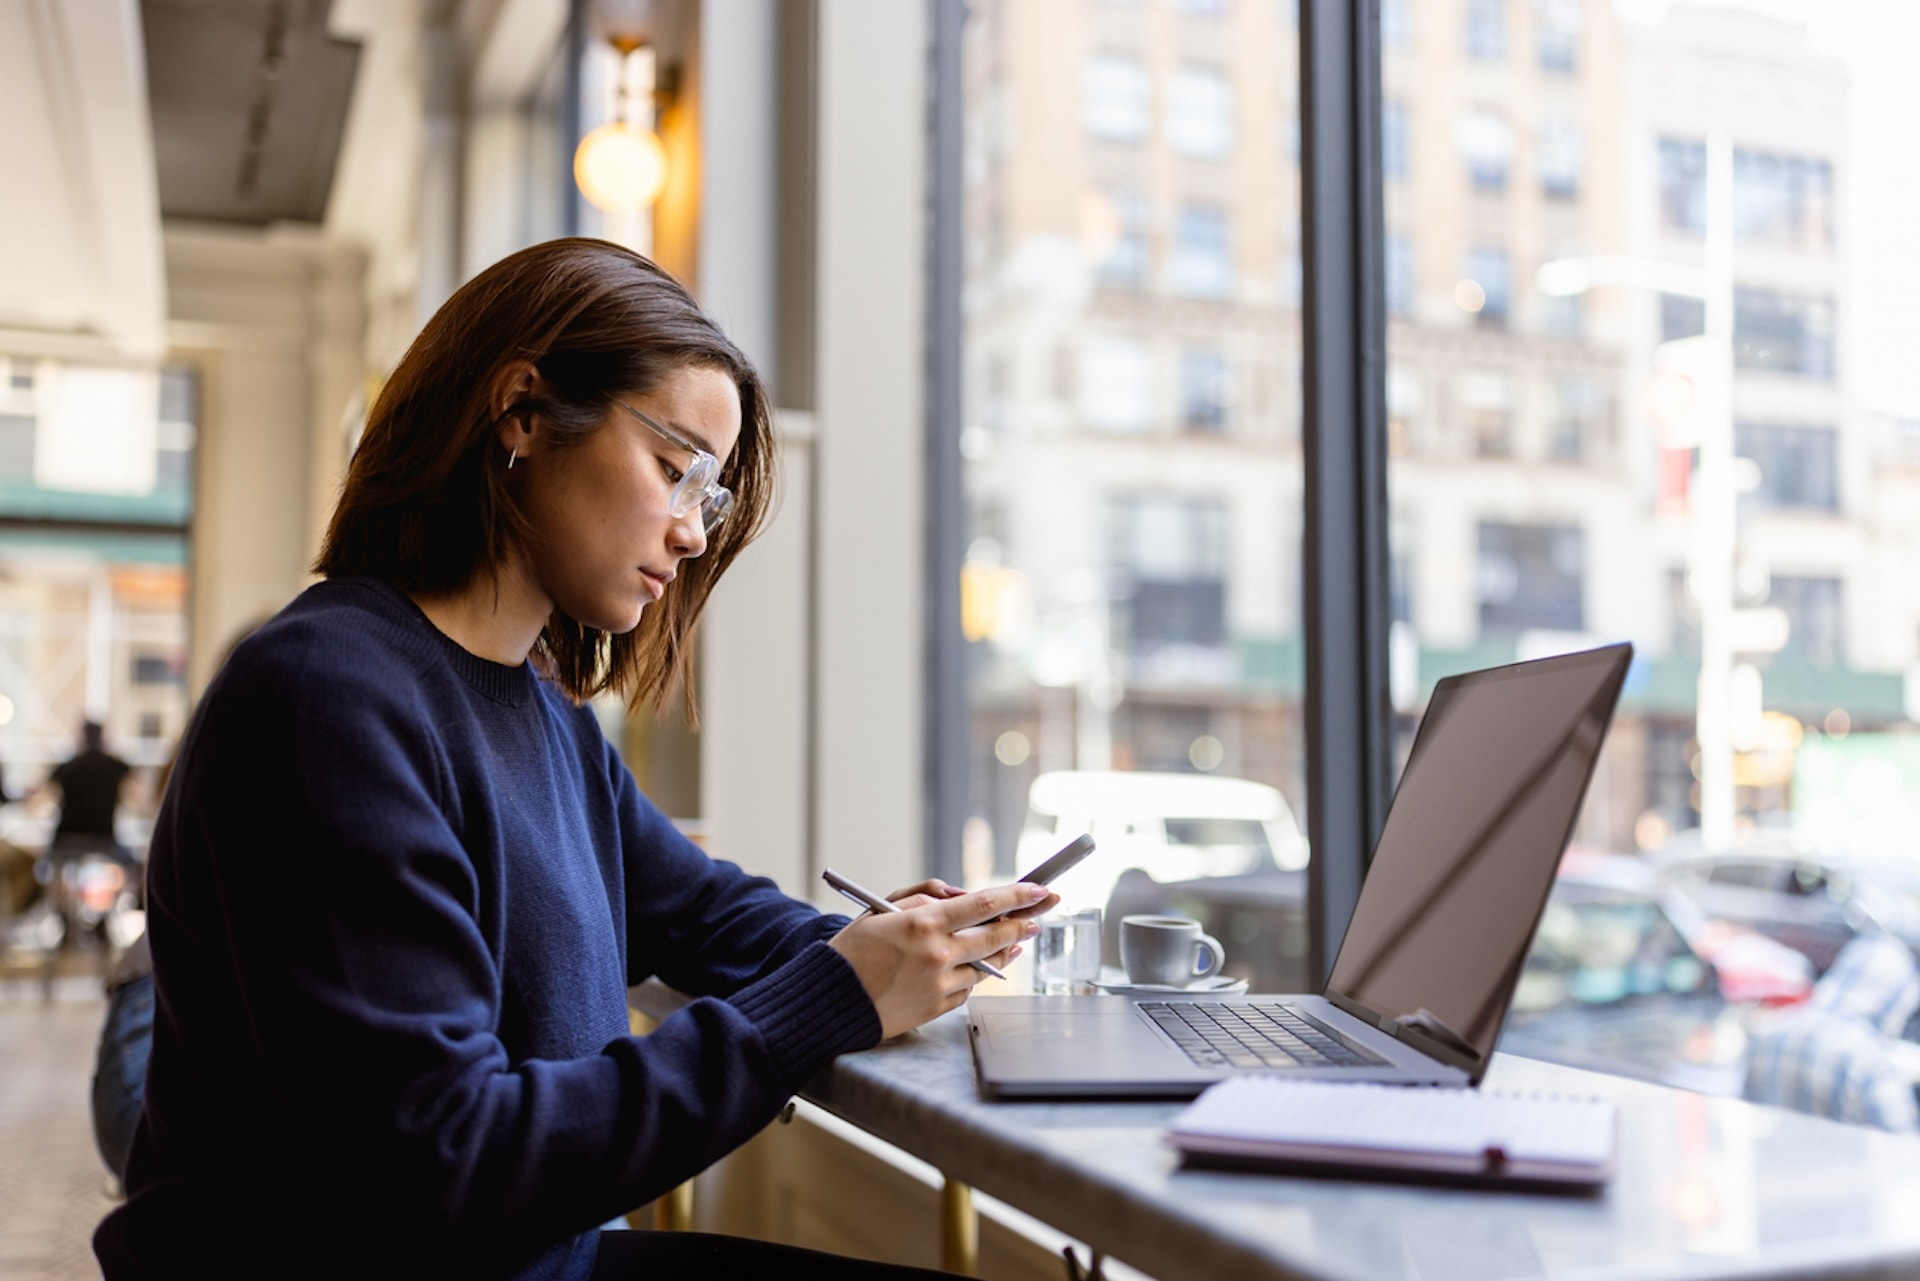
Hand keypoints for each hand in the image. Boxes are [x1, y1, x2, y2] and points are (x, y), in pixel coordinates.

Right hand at [829, 882, 1049, 1039]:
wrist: (830, 1000)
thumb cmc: (852, 950)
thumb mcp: (881, 908)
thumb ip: (924, 895)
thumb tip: (961, 895)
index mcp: (923, 923)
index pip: (984, 904)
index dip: (1018, 896)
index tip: (1039, 890)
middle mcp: (936, 955)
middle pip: (996, 936)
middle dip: (1023, 924)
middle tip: (1039, 916)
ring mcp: (939, 985)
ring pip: (987, 965)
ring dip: (1004, 951)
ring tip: (1015, 941)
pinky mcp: (936, 1008)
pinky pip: (967, 988)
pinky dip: (975, 974)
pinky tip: (979, 965)